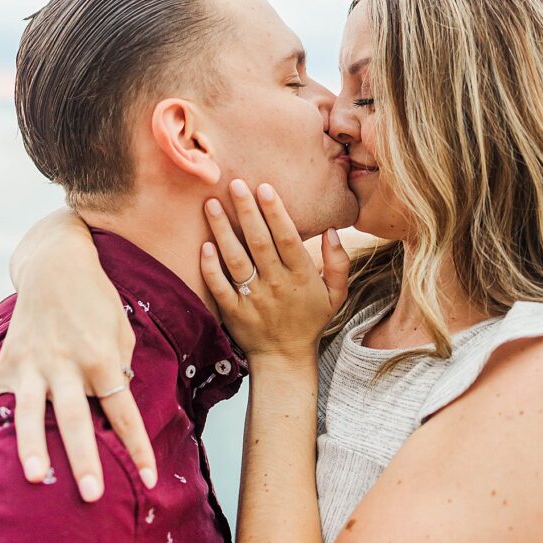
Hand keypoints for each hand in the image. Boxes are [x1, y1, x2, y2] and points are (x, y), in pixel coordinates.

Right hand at [0, 262, 156, 501]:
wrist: (57, 265)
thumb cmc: (96, 299)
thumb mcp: (121, 329)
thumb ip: (117, 366)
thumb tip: (115, 396)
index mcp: (101, 357)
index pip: (123, 411)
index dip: (137, 446)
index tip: (148, 478)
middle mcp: (67, 364)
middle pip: (77, 419)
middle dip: (84, 459)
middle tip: (93, 494)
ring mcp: (33, 364)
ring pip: (32, 411)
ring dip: (32, 446)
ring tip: (34, 478)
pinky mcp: (8, 360)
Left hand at [200, 180, 349, 364]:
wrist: (285, 358)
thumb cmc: (310, 320)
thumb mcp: (336, 294)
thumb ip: (338, 262)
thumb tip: (333, 230)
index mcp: (302, 277)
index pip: (287, 238)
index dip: (276, 212)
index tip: (264, 187)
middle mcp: (277, 285)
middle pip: (259, 243)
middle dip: (247, 211)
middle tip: (234, 183)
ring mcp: (253, 299)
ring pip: (236, 260)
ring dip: (222, 231)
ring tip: (211, 204)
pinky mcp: (233, 312)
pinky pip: (220, 286)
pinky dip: (211, 267)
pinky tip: (204, 245)